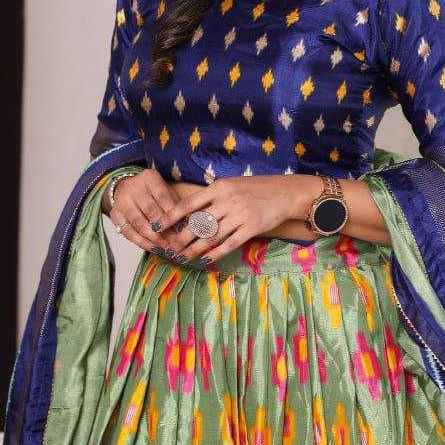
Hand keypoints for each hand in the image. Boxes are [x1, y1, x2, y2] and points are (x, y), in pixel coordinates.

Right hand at [105, 169, 189, 253]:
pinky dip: (142, 242)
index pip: (163, 197)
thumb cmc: (151, 192)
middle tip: (176, 242)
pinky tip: (153, 248)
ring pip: (139, 223)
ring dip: (154, 238)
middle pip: (151, 210)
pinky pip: (128, 232)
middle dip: (165, 229)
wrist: (124, 188)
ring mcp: (122, 201)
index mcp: (149, 178)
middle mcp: (133, 187)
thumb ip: (176, 205)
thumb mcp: (165, 191)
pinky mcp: (115, 214)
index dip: (173, 215)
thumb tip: (190, 222)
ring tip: (166, 248)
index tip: (183, 230)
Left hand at [151, 174, 318, 266]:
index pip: (189, 204)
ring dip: (195, 249)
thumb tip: (191, 211)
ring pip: (211, 236)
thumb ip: (213, 196)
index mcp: (219, 187)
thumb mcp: (232, 184)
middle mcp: (227, 201)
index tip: (159, 226)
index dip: (171, 216)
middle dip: (181, 239)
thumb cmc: (256, 188)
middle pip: (197, 224)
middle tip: (171, 249)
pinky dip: (215, 254)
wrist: (286, 193)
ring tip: (184, 257)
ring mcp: (240, 215)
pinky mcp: (251, 228)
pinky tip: (205, 260)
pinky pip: (229, 244)